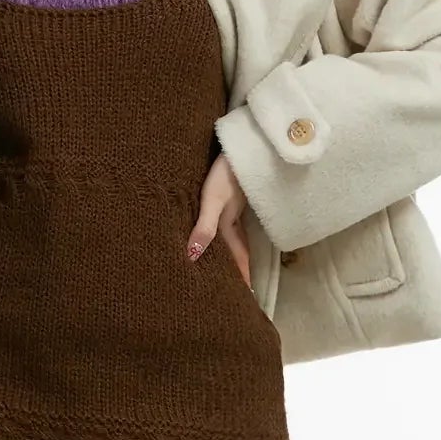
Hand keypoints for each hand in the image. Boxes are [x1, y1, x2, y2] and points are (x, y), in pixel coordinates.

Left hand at [185, 151, 250, 287]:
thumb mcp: (213, 200)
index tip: (247, 296)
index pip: (237, 257)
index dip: (241, 276)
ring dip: (235, 250)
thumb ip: (204, 227)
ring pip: (236, 234)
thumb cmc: (226, 172)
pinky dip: (229, 232)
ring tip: (233, 265)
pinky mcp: (233, 192)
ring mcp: (235, 205)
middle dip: (240, 268)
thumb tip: (193, 257)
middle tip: (242, 287)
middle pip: (238, 248)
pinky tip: (225, 229)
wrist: (244, 143)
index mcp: (230, 224)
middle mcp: (234, 218)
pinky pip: (231, 220)